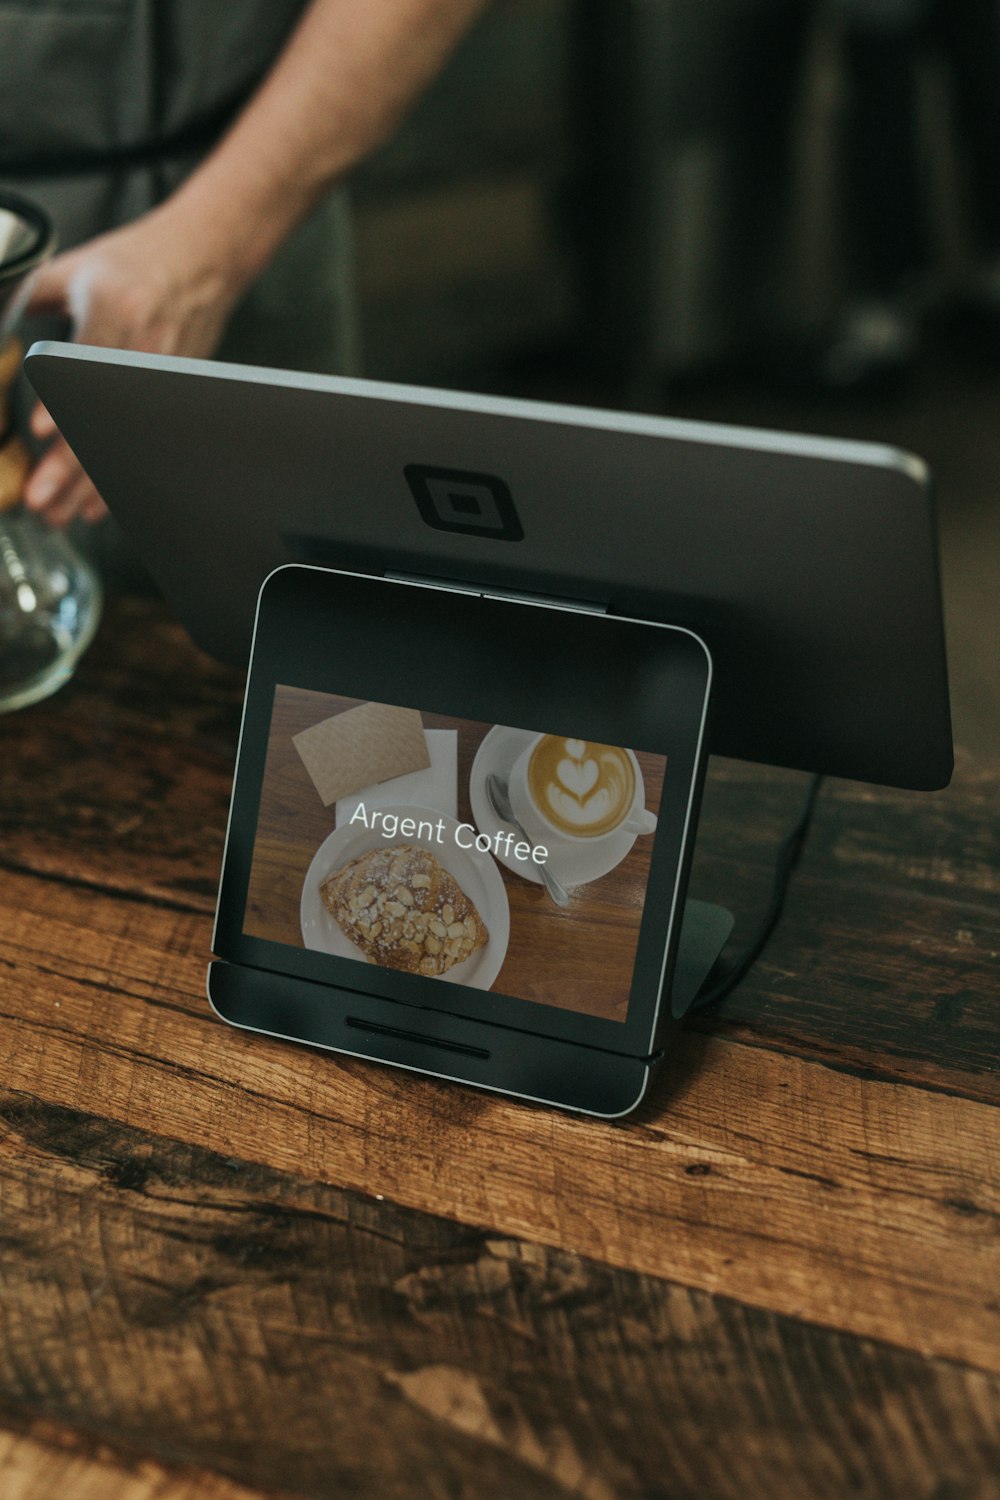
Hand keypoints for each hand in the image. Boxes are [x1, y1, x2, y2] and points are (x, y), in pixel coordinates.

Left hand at [20, 205, 243, 525]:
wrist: (202, 260)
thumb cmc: (138, 263)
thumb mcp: (76, 267)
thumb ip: (29, 294)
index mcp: (115, 309)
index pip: (87, 364)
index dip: (65, 403)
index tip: (41, 432)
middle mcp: (144, 349)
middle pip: (106, 419)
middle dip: (71, 465)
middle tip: (40, 496)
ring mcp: (163, 379)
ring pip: (125, 443)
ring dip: (89, 485)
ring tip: (57, 513)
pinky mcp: (172, 398)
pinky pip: (142, 447)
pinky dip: (116, 478)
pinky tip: (93, 504)